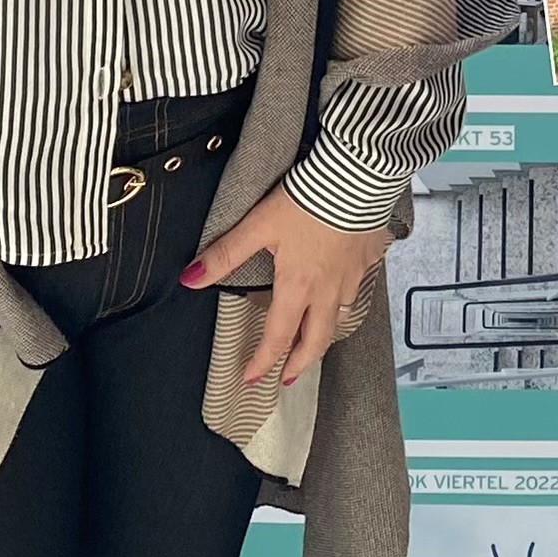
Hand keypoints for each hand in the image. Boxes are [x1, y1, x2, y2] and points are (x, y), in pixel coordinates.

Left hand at [187, 186, 392, 388]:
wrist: (357, 177)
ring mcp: (351, 278)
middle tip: (287, 377)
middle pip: (316, 341)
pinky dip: (344, 304)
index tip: (251, 379)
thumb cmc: (307, 201)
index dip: (263, 361)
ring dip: (323, 338)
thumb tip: (189, 279)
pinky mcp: (368, 261)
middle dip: (299, 364)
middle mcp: (326, 291)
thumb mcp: (259, 225)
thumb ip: (225, 254)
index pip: (277, 336)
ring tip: (313, 343)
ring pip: (338, 319)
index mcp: (297, 287)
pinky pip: (355, 292)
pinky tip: (340, 296)